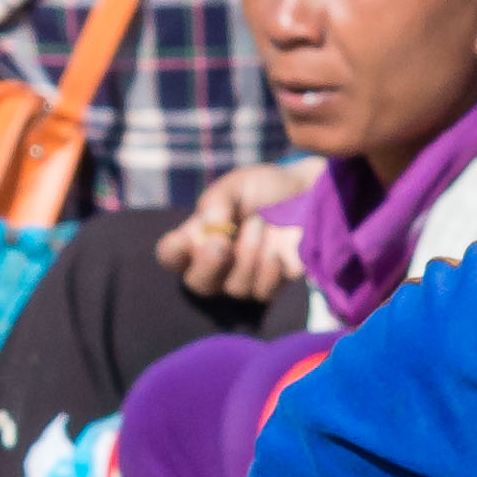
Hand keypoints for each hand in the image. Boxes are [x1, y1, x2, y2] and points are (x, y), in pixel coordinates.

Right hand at [157, 158, 311, 302]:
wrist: (304, 192)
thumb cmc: (262, 189)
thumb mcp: (236, 184)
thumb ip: (218, 200)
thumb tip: (211, 223)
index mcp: (198, 238)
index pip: (171, 255)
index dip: (173, 252)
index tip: (184, 237)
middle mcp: (216, 265)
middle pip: (197, 283)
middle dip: (208, 264)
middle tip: (221, 243)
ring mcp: (243, 278)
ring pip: (235, 287)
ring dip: (247, 253)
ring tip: (261, 223)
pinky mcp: (272, 285)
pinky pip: (263, 292)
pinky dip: (269, 269)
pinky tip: (277, 248)